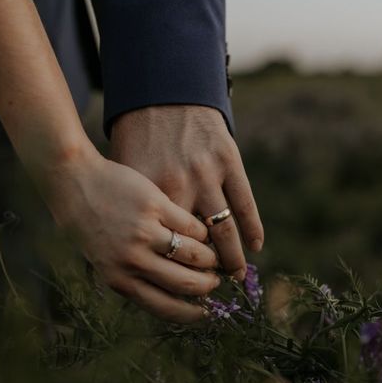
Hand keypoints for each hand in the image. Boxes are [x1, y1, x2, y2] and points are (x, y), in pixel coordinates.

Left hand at [42, 142, 220, 322]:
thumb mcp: (104, 261)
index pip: (164, 307)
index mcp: (119, 280)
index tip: (204, 311)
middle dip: (207, 284)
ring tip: (210, 256)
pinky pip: (191, 226)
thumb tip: (176, 296)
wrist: (74, 183)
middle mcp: (133, 260)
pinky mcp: (155, 206)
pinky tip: (200, 232)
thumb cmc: (90, 225)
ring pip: (194, 254)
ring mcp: (144, 232)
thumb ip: (134, 278)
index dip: (190, 314)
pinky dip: (201, 232)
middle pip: (186, 282)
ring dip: (209, 258)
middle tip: (214, 280)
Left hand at [110, 105, 263, 280]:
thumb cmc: (137, 140)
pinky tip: (255, 246)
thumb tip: (127, 252)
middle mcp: (180, 186)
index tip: (181, 289)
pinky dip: (253, 229)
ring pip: (225, 230)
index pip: (167, 247)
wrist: (162, 92)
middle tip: (212, 289)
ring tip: (236, 276)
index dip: (176, 271)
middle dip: (207, 273)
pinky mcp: (229, 160)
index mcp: (151, 194)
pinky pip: (245, 203)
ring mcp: (208, 173)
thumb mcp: (126, 177)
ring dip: (233, 258)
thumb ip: (133, 212)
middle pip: (198, 245)